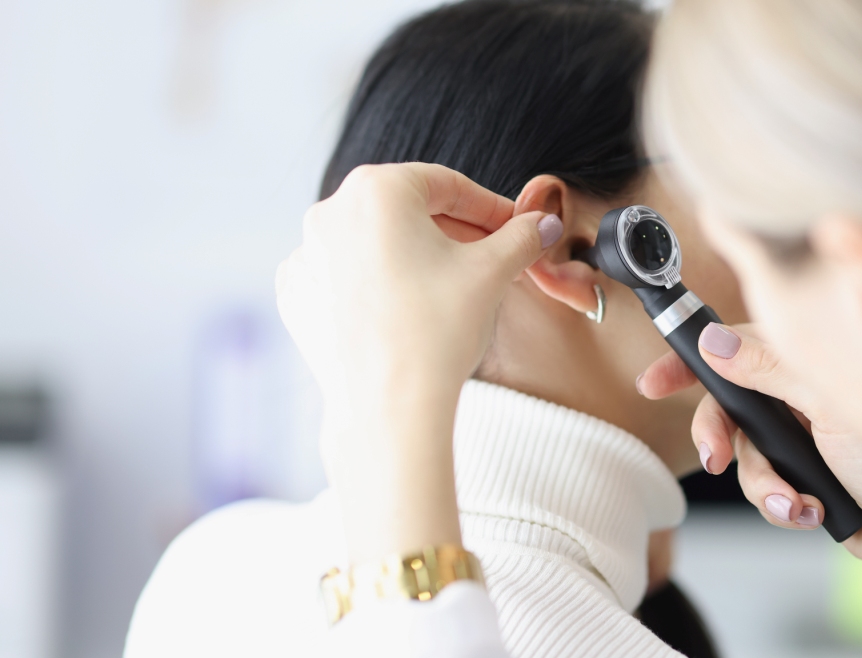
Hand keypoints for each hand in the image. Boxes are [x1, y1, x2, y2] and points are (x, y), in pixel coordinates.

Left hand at [276, 163, 561, 561]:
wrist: (389, 409)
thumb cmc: (437, 332)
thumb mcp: (494, 271)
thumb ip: (522, 236)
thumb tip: (543, 224)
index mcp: (375, 190)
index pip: (447, 185)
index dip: (491, 208)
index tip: (516, 228)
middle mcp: (329, 212)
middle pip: (408, 211)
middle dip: (454, 231)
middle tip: (492, 257)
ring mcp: (306, 256)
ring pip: (376, 243)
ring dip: (417, 257)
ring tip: (453, 287)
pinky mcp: (297, 296)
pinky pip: (345, 276)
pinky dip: (378, 284)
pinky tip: (409, 309)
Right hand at [638, 323, 861, 613]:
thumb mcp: (830, 406)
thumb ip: (771, 369)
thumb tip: (715, 342)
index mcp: (807, 364)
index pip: (736, 349)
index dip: (690, 362)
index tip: (654, 380)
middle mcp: (798, 396)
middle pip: (728, 409)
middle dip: (719, 439)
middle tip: (714, 459)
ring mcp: (798, 437)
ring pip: (743, 457)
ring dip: (765, 485)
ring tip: (797, 501)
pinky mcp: (799, 476)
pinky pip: (762, 489)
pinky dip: (782, 504)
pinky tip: (811, 510)